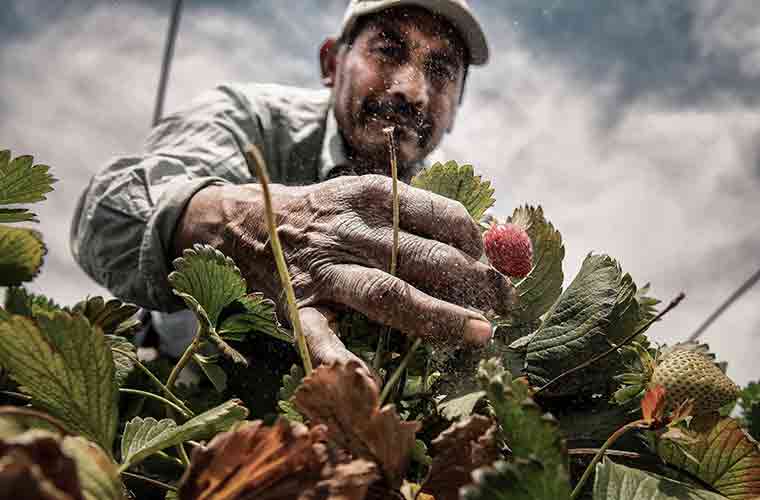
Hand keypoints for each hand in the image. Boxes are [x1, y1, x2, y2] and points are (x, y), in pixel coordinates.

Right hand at [174, 174, 514, 365]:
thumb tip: (489, 240)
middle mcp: (353, 229)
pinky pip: (319, 333)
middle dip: (476, 283)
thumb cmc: (327, 215)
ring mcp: (324, 269)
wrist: (250, 220)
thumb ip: (420, 218)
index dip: (482, 245)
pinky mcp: (298, 303)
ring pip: (387, 292)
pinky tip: (365, 378)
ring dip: (437, 315)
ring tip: (478, 334)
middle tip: (508, 306)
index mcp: (376, 196)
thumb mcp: (371, 199)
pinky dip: (340, 356)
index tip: (506, 268)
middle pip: (426, 257)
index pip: (444, 217)